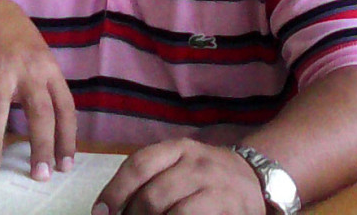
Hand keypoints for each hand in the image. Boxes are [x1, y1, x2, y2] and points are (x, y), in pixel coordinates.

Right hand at [0, 0, 75, 180]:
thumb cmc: (19, 46)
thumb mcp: (41, 60)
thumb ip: (48, 91)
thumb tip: (57, 140)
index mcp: (49, 68)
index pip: (65, 107)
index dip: (67, 138)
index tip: (65, 166)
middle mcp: (27, 68)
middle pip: (39, 111)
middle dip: (41, 146)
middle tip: (40, 176)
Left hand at [92, 139, 265, 214]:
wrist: (256, 178)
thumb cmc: (206, 175)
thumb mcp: (181, 164)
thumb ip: (152, 178)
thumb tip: (114, 206)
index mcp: (177, 148)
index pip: (139, 165)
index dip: (115, 190)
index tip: (100, 211)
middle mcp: (195, 163)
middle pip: (153, 194)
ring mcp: (214, 185)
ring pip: (173, 211)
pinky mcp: (228, 206)